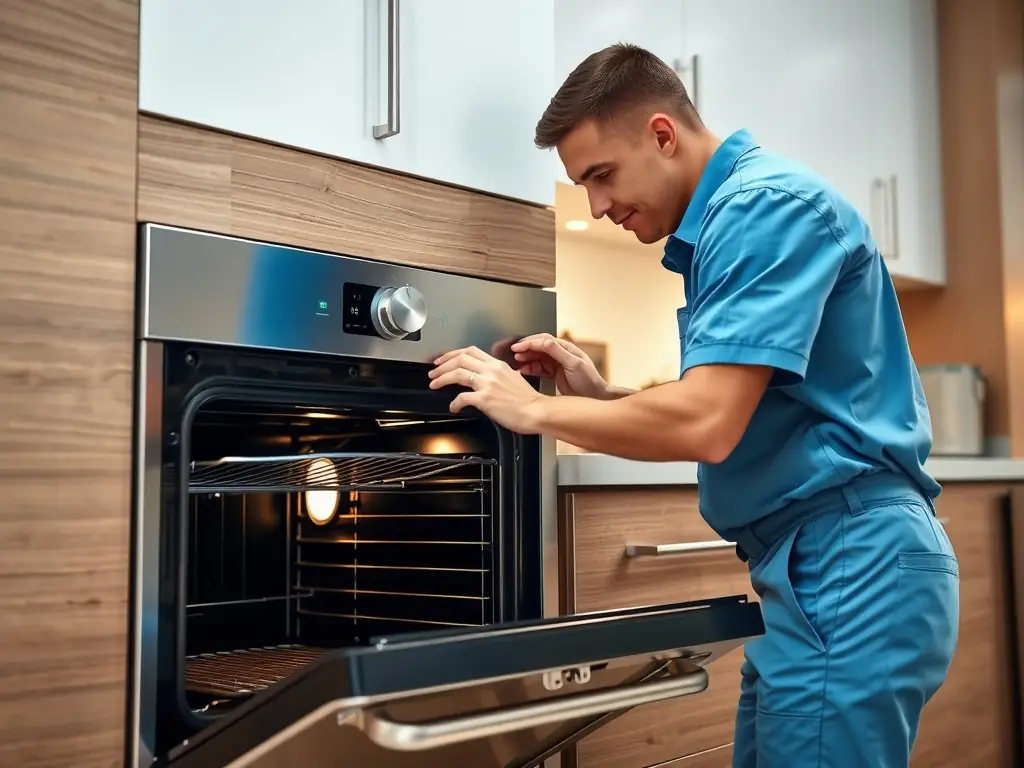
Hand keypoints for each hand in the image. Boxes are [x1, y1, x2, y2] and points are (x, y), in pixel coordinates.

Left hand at [428, 346, 548, 433]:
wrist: (537, 411)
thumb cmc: (529, 400)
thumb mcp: (514, 379)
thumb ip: (500, 376)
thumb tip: (489, 380)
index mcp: (498, 365)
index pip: (471, 351)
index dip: (453, 354)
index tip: (444, 359)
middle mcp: (492, 370)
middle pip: (460, 358)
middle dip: (442, 364)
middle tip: (433, 371)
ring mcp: (488, 383)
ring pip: (457, 373)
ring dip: (442, 378)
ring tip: (434, 384)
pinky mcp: (485, 398)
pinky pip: (462, 397)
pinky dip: (454, 403)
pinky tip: (453, 407)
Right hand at [510, 333, 610, 398]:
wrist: (596, 398)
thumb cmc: (589, 382)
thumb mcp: (574, 364)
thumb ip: (558, 352)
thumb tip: (544, 341)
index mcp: (566, 348)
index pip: (544, 340)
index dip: (529, 343)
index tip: (517, 347)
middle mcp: (560, 354)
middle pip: (538, 347)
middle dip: (525, 349)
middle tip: (513, 354)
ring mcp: (557, 363)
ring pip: (537, 357)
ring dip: (526, 359)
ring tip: (515, 362)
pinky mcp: (554, 373)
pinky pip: (538, 368)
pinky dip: (529, 368)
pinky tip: (522, 370)